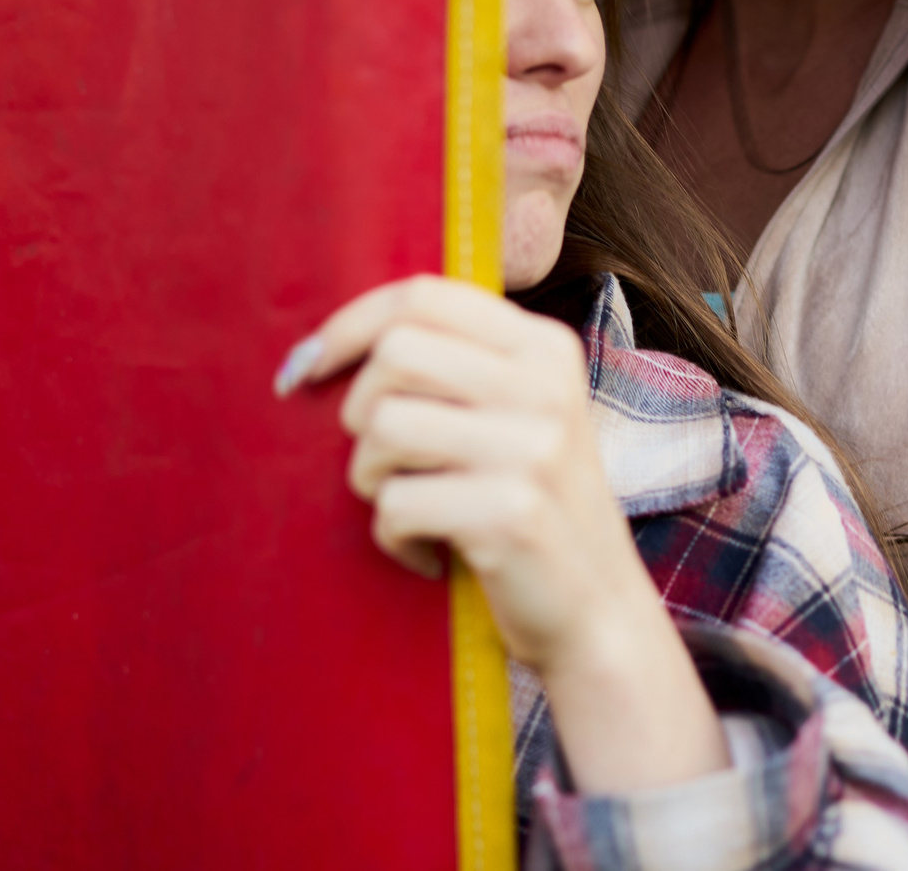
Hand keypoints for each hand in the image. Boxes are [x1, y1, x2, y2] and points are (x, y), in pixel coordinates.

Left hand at [283, 275, 659, 678]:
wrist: (598, 611)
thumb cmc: (531, 507)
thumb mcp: (522, 415)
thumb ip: (459, 367)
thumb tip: (326, 345)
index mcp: (545, 349)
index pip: (425, 296)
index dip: (350, 325)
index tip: (309, 367)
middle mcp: (546, 387)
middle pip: (395, 353)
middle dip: (361, 409)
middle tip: (384, 458)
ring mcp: (533, 448)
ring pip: (385, 427)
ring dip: (372, 478)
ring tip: (411, 505)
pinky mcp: (510, 513)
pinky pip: (395, 505)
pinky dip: (393, 537)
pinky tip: (428, 551)